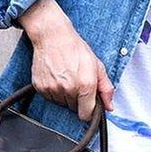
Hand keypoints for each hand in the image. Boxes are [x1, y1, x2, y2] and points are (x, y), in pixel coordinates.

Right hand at [18, 0, 115, 121]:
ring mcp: (53, 89)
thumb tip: (109, 106)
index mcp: (85, 85)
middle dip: (77, 99)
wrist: (53, 37)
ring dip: (65, 95)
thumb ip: (105, 88)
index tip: (88, 106)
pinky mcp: (41, 87)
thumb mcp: (97, 65)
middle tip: (77, 82)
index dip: (88, 111)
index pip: (86, 114)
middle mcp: (69, 89)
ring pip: (61, 103)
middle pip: (73, 108)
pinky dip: (53, 91)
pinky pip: (49, 98)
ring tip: (66, 77)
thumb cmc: (75, 48)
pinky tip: (57, 77)